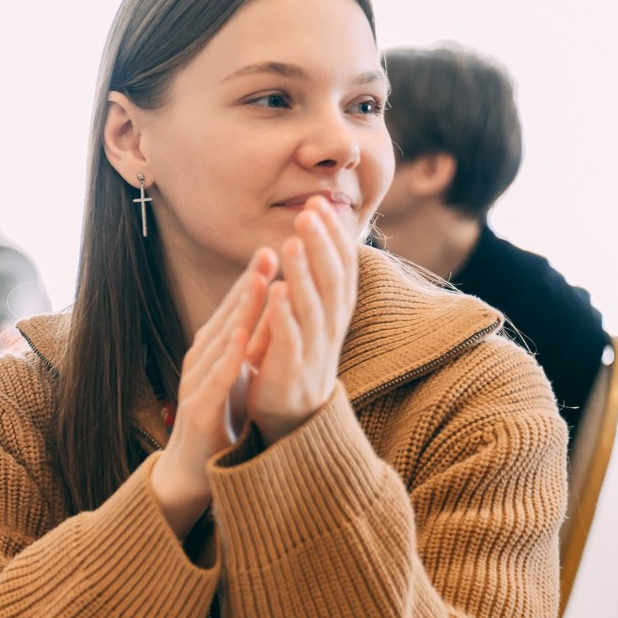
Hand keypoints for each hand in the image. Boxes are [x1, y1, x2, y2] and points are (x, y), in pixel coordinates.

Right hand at [148, 250, 274, 539]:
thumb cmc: (219, 421)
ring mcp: (195, 386)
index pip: (232, 312)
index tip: (270, 252)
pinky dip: (228, 359)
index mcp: (212, 355)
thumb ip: (251, 345)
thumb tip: (270, 309)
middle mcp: (200, 364)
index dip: (251, 282)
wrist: (193, 472)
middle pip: (224, 319)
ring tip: (257, 285)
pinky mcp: (197, 412)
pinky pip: (214, 381)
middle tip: (266, 254)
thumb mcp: (241, 376)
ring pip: (218, 343)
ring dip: (237, 312)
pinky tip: (241, 341)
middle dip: (246, 287)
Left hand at [245, 199, 357, 444]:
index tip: (320, 201)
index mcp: (335, 310)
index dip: (333, 234)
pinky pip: (290, 339)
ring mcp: (314, 348)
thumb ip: (315, 279)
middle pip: (331, 278)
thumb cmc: (298, 355)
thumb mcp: (313, 314)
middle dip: (321, 243)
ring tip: (293, 241)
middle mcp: (331, 326)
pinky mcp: (291, 370)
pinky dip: (285, 315)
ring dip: (304, 272)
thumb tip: (315, 233)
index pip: (341, 264)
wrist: (292, 416)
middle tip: (309, 209)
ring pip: (313, 305)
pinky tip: (277, 292)